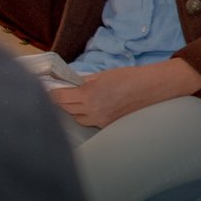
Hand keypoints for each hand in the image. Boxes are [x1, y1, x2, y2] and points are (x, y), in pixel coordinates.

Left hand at [49, 57, 200, 127]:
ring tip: (75, 100)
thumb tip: (69, 84)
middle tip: (59, 92)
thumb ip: (84, 81)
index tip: (48, 87)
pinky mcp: (107, 126)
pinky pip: (89, 121)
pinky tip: (89, 107)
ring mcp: (99, 121)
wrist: (152, 88)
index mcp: (89, 94)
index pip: (59, 97)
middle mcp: (92, 111)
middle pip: (65, 109)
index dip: (51, 92)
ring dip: (72, 109)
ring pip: (75, 118)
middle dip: (60, 101)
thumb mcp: (104, 74)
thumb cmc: (129, 77)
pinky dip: (85, 114)